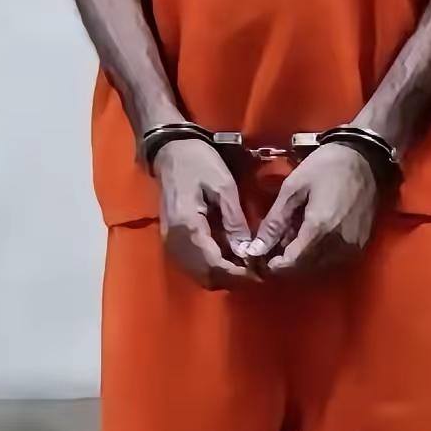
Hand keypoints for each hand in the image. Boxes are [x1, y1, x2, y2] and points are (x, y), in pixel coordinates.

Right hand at [154, 139, 256, 290]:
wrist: (171, 151)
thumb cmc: (199, 162)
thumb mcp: (223, 186)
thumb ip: (234, 220)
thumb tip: (246, 251)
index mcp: (187, 227)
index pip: (213, 265)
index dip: (237, 275)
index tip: (260, 274)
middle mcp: (174, 242)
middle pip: (204, 276)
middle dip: (232, 279)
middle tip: (257, 273)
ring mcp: (170, 243)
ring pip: (198, 274)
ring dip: (222, 276)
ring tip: (246, 267)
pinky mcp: (172, 240)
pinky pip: (192, 265)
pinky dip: (211, 268)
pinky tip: (229, 258)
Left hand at [247, 143, 378, 277]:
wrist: (364, 157)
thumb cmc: (325, 166)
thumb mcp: (293, 188)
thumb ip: (274, 222)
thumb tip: (256, 248)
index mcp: (320, 229)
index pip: (291, 264)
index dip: (273, 265)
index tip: (261, 255)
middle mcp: (338, 245)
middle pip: (305, 268)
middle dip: (286, 260)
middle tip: (275, 242)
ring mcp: (352, 247)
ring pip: (319, 265)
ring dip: (302, 258)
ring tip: (293, 235)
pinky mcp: (361, 244)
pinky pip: (334, 258)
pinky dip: (319, 253)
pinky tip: (312, 235)